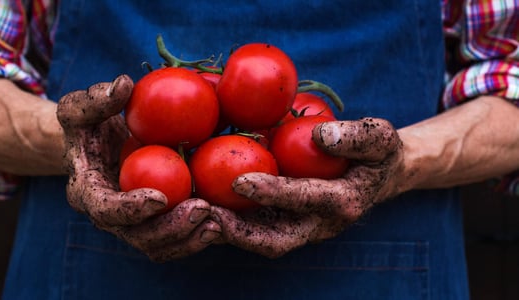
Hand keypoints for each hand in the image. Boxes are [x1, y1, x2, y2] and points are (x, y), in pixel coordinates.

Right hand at [56, 75, 219, 261]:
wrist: (101, 148)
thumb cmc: (90, 125)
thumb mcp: (81, 108)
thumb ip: (94, 99)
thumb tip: (122, 85)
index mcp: (89, 193)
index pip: (106, 210)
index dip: (131, 209)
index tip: (160, 197)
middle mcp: (111, 218)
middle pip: (139, 237)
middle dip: (171, 228)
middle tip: (202, 209)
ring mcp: (136, 225)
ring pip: (161, 246)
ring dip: (190, 238)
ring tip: (219, 223)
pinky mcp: (157, 224)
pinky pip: (177, 240)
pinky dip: (198, 237)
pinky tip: (223, 222)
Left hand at [211, 117, 403, 257]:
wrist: (377, 177)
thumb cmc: (377, 154)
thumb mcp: (379, 138)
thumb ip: (356, 136)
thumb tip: (319, 135)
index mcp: (342, 202)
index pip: (304, 200)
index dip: (273, 192)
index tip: (240, 180)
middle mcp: (318, 225)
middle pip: (276, 240)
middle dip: (239, 233)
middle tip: (205, 215)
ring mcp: (300, 229)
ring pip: (258, 241)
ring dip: (226, 233)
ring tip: (193, 214)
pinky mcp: (286, 224)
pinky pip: (254, 230)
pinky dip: (228, 223)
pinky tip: (201, 205)